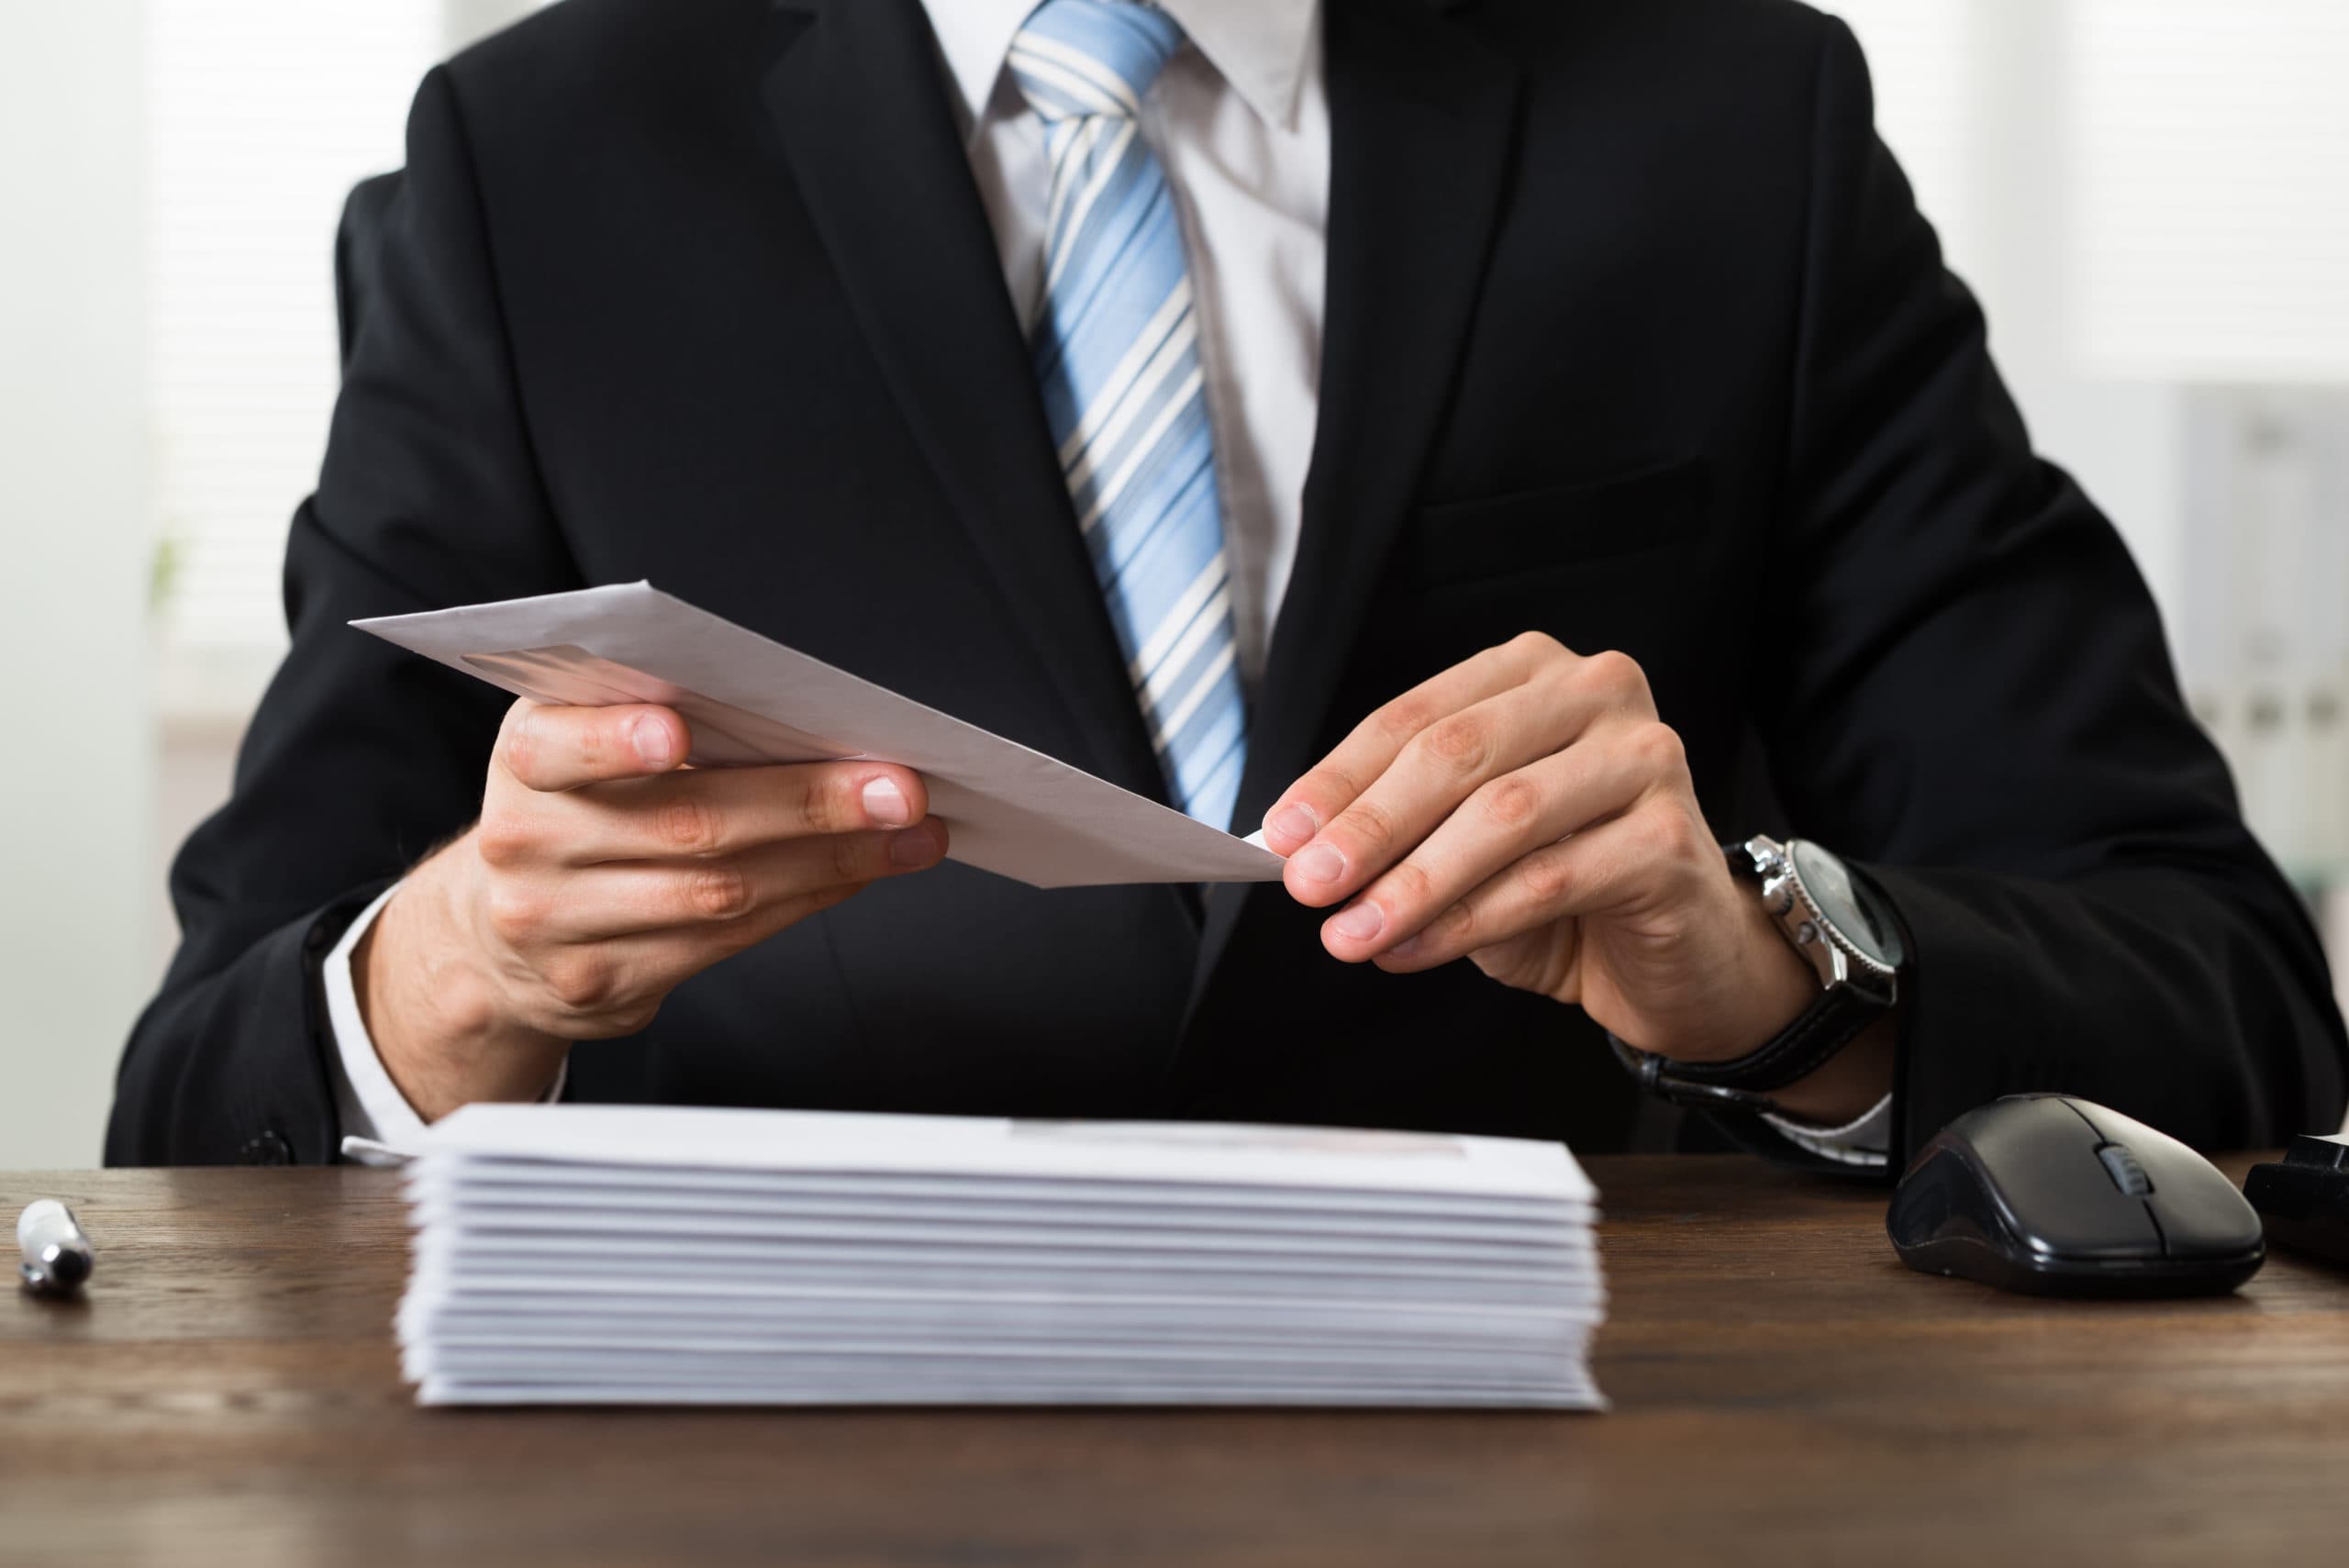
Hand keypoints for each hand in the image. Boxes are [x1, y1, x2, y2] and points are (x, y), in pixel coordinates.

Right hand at [356, 698, 947, 1120]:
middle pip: (684, 824)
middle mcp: (530, 842)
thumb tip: (802, 714)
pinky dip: (808, 899)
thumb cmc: (569, 808)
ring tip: (910, 833)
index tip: (674, 732)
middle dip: (806, 803)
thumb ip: (649, 721)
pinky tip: (862, 872)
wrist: (492, 933)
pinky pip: (725, 940)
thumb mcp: (577, 746)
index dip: (613, 740)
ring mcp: (562, 923)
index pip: (556, 747)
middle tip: (895, 787)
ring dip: (834, 860)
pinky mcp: (603, 983)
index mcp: (525, 761)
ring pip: (719, 892)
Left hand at [1259, 633, 1889, 1123]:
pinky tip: (1413, 950)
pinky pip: (1549, 877)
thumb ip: (1397, 831)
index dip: (1339, 778)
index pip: (1417, 717)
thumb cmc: (1565, 887)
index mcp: (1532, 672)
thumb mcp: (1462, 846)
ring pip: (1503, 814)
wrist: (1677, 958)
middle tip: (1307, 885)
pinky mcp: (1673, 836)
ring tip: (1350, 933)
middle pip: (1457, 752)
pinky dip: (1468, 919)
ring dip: (1413, 881)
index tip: (1280, 835)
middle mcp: (1597, 692)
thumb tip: (1299, 850)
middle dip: (1369, 825)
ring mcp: (1644, 757)